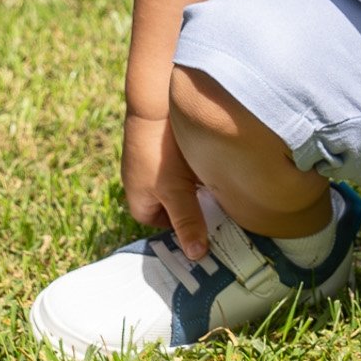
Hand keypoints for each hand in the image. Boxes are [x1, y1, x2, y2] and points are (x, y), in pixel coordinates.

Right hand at [121, 108, 208, 257]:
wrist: (153, 103)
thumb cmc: (160, 152)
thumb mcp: (176, 191)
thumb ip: (187, 222)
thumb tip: (196, 256)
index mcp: (139, 203)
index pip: (166, 226)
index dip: (187, 226)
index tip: (212, 224)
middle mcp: (141, 184)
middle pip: (172, 205)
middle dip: (193, 205)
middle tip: (220, 204)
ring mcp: (149, 163)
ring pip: (177, 183)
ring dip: (194, 183)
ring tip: (217, 182)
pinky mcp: (160, 145)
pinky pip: (177, 163)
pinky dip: (191, 164)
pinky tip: (208, 159)